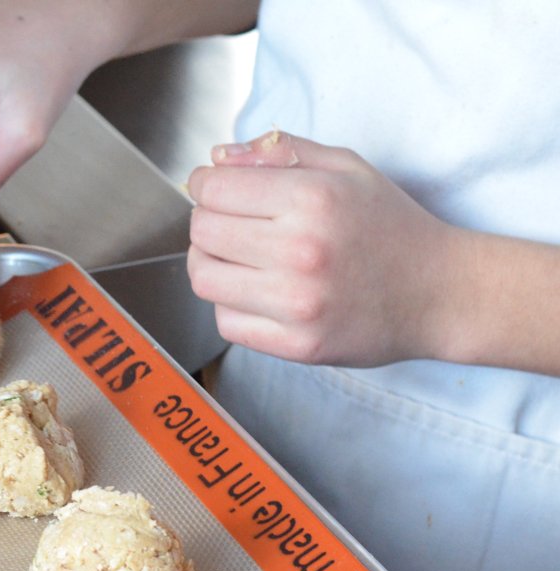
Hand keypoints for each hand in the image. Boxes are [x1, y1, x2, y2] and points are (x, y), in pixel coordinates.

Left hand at [186, 131, 455, 366]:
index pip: (214, 190)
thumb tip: (218, 158)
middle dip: (207, 222)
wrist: (441, 292)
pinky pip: (225, 322)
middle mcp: (300, 251)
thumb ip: (281, 153)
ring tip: (239, 257)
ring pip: (204, 279)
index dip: (207, 185)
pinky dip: (231, 305)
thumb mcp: (348, 169)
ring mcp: (297, 303)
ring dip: (211, 263)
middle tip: (230, 223)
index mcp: (313, 199)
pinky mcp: (296, 344)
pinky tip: (258, 292)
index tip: (215, 189)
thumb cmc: (391, 227)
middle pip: (202, 233)